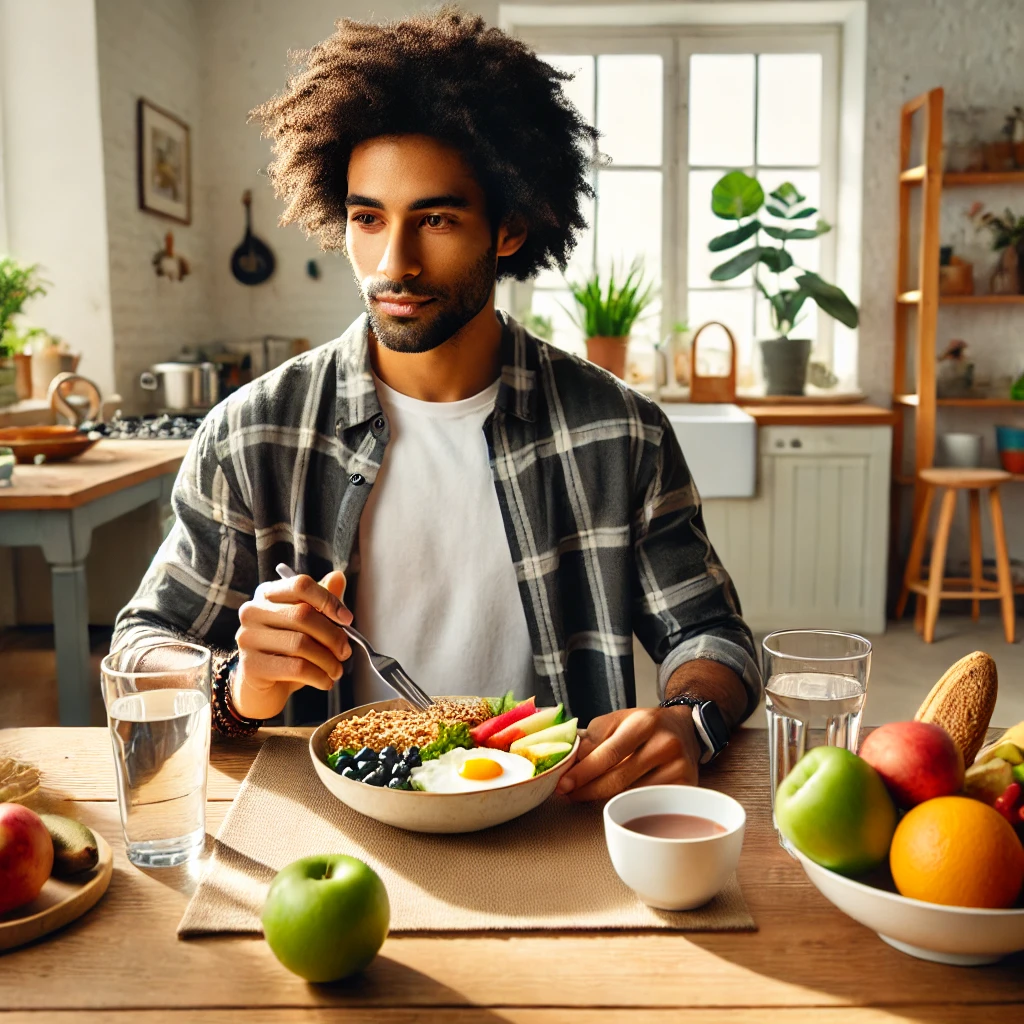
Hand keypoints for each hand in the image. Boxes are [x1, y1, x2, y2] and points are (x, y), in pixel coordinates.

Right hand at [232, 571, 352, 719]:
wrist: (262, 688)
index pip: (300, 585)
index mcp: (268, 594)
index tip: (347, 619)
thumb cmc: (287, 652)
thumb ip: (322, 602)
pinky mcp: (251, 665)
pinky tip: (326, 681)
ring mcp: (248, 638)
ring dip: (328, 660)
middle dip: (333, 636)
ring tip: (337, 670)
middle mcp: (253, 612)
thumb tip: (338, 577)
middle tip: (346, 652)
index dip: (328, 600)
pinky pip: (295, 668)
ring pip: (300, 644)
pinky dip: (318, 676)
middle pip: (303, 615)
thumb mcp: (307, 626)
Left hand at [554, 705, 700, 800]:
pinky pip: (647, 803)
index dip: (584, 772)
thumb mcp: (618, 720)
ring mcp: (678, 768)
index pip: (609, 753)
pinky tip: (615, 799)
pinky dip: (627, 804)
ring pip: (631, 795)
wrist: (685, 728)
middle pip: (619, 779)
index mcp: (644, 723)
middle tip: (567, 794)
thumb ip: (592, 739)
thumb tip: (570, 763)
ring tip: (586, 794)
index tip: (564, 783)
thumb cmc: (646, 725)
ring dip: (603, 798)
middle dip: (587, 789)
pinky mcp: (685, 787)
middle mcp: (665, 744)